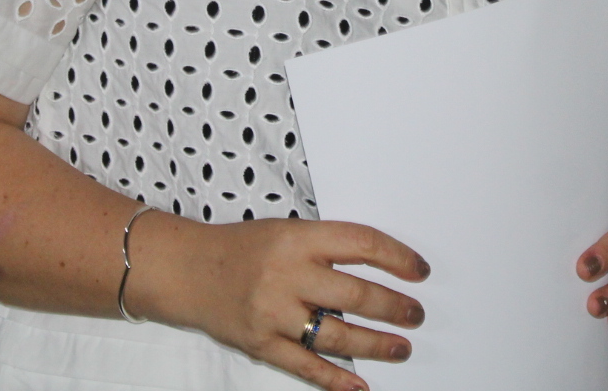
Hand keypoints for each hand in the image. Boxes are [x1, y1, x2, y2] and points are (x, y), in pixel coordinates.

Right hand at [141, 214, 428, 390]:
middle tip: (415, 315)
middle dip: (394, 308)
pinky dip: (336, 379)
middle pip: (356, 295)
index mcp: (299, 238)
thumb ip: (326, 247)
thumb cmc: (243, 248)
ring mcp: (274, 312)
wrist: (188, 270)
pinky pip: (306, 366)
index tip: (419, 271)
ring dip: (376, 345)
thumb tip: (381, 269)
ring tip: (400, 347)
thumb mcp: (287, 231)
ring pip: (337, 335)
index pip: (362, 244)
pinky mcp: (261, 343)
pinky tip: (360, 386)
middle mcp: (288, 274)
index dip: (397, 258)